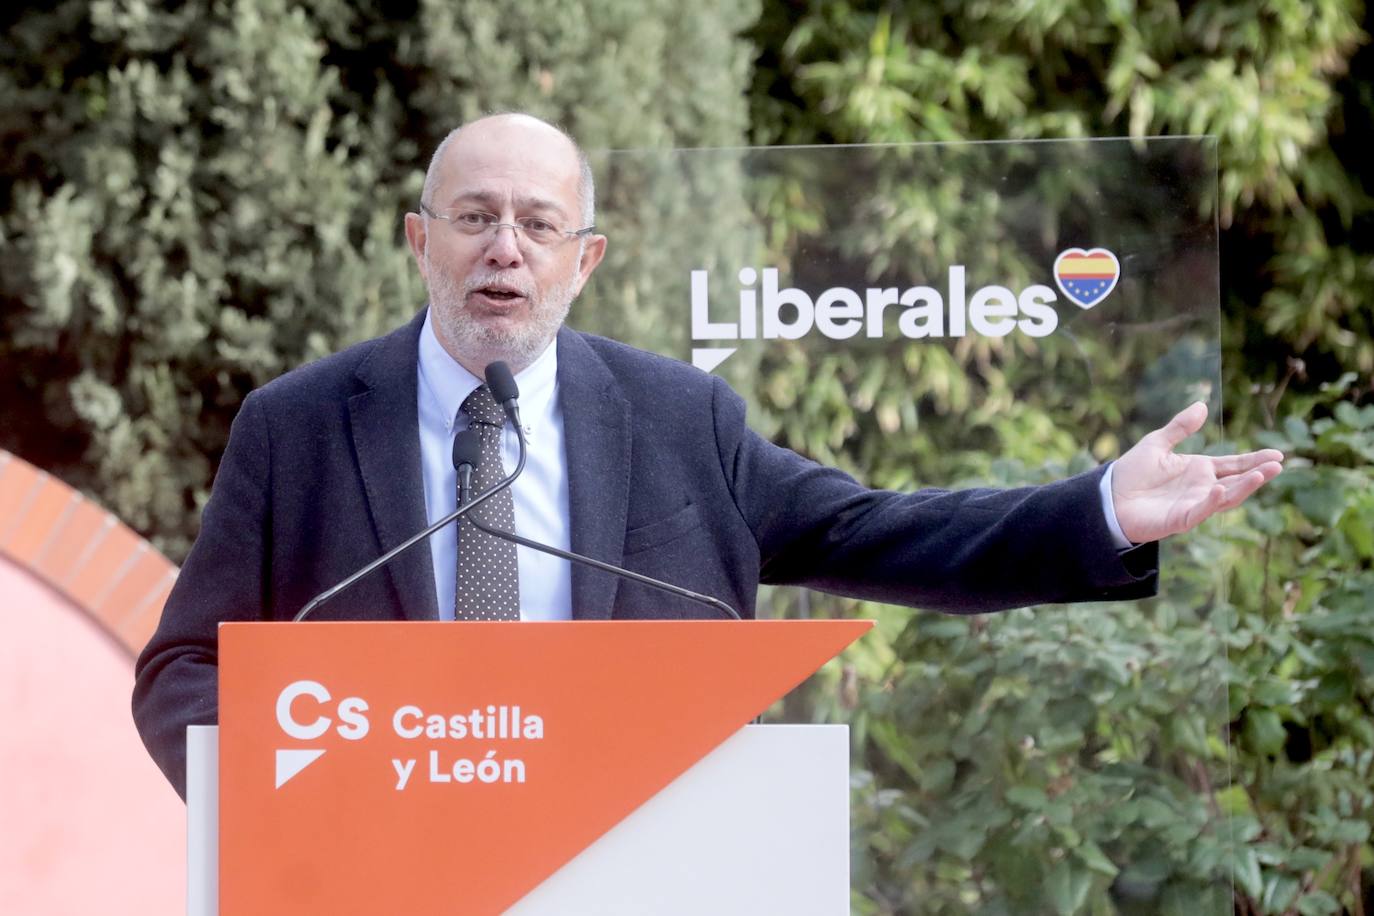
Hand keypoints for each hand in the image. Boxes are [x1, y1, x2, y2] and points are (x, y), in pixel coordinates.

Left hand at [1111, 402, 1283, 543]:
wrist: (1108, 497)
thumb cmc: (1132, 473)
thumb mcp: (1157, 443)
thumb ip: (1180, 427)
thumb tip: (1201, 405)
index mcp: (1199, 470)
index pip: (1234, 465)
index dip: (1254, 460)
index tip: (1277, 454)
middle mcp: (1201, 488)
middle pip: (1236, 482)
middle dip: (1257, 474)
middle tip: (1278, 464)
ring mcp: (1193, 505)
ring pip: (1225, 498)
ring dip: (1244, 487)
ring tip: (1262, 474)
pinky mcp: (1179, 519)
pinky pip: (1199, 512)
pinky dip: (1211, 502)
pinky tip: (1220, 489)